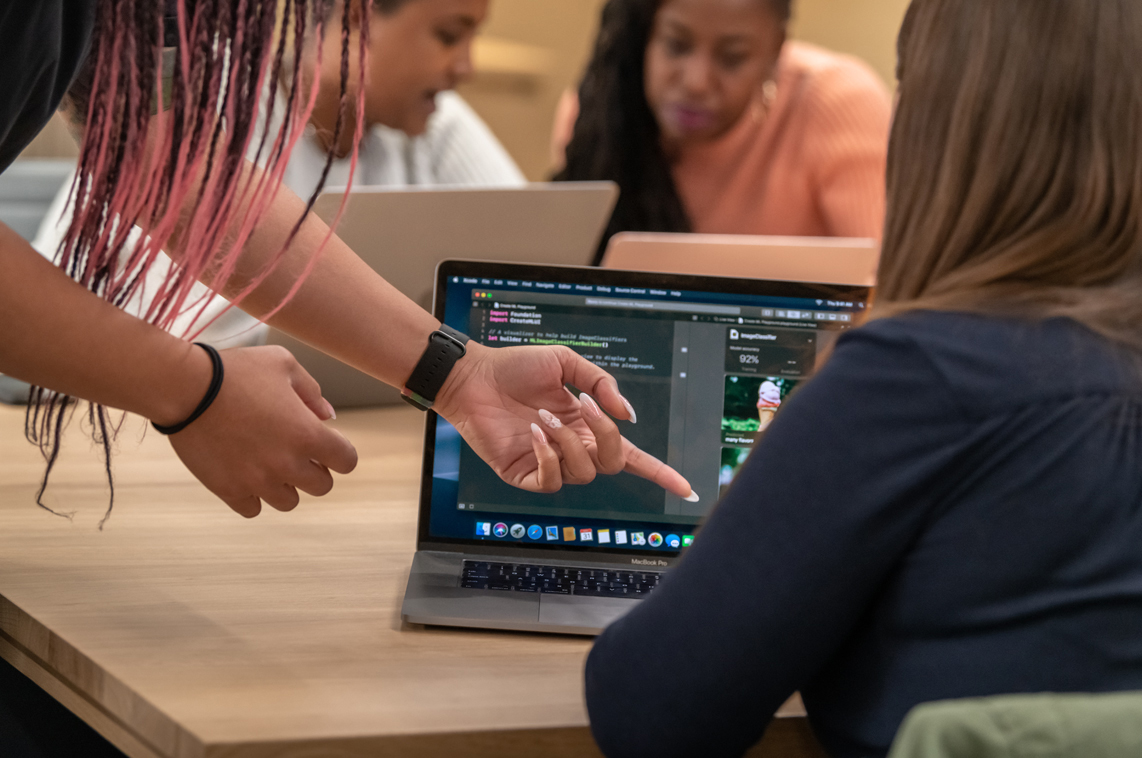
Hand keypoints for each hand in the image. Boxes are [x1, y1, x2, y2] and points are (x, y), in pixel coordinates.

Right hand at [166, 346, 357, 516]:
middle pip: (322, 486)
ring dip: (286, 485)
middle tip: (296, 451)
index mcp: (307, 434)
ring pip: (289, 502)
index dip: (340, 452)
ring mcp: (257, 480)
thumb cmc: (236, 371)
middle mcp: (287, 463)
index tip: (326, 443)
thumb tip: (328, 417)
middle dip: (315, 469)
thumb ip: (312, 392)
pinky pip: (253, 509)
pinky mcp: (228, 490)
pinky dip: (253, 496)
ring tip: (269, 463)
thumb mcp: (283, 365)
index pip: (347, 461)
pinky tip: (246, 474)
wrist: (185, 388)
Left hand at [433, 343, 694, 497]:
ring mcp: (550, 463)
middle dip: (605, 435)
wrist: (475, 376)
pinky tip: (533, 433)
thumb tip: (626, 415)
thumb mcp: (566, 363)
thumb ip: (602, 383)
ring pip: (583, 472)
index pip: (631, 456)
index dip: (660, 473)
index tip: (687, 488)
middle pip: (613, 463)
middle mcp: (574, 448)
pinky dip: (547, 456)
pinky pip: (551, 482)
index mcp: (588, 426)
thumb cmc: (516, 368)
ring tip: (543, 416)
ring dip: (568, 441)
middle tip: (584, 405)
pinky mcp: (524, 475)